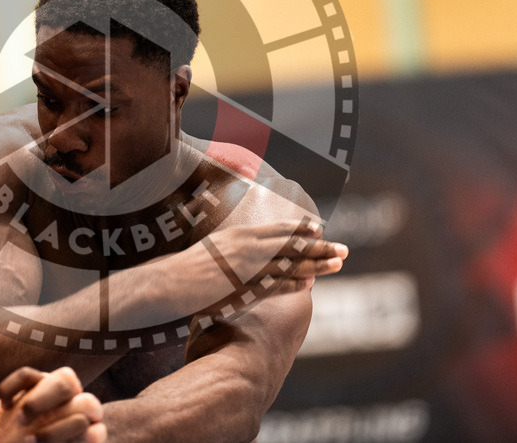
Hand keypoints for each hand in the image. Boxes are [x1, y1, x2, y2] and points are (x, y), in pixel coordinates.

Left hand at [0, 366, 105, 442]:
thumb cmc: (25, 434)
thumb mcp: (6, 425)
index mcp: (43, 387)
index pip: (29, 376)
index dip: (14, 386)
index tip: (2, 404)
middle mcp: (68, 394)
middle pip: (64, 379)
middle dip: (42, 398)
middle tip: (22, 417)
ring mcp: (86, 412)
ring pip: (87, 403)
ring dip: (58, 426)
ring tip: (33, 442)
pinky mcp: (95, 433)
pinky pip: (96, 433)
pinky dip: (83, 438)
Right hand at [165, 219, 347, 316]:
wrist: (172, 281)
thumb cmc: (188, 266)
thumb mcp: (214, 246)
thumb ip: (233, 244)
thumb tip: (242, 244)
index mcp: (241, 234)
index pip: (278, 229)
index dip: (300, 230)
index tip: (318, 229)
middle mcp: (249, 247)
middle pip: (292, 245)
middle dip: (320, 247)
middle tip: (344, 249)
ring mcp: (250, 268)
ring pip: (291, 264)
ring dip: (317, 264)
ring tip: (338, 263)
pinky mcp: (247, 287)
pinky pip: (278, 285)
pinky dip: (295, 283)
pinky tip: (311, 284)